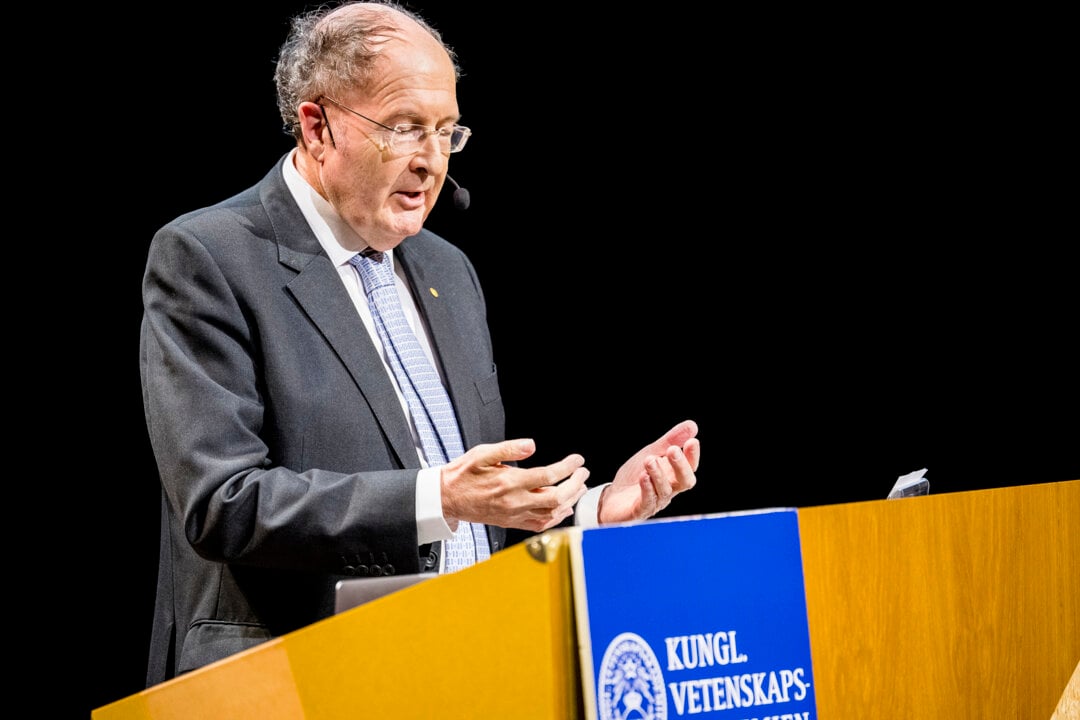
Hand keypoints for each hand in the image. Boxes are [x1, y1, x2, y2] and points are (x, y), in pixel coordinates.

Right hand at [440, 439, 589, 532]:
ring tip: (578, 488)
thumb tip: (531, 445)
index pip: (548, 476)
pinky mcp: (511, 522)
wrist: (446, 498)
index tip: (577, 460)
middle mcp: (514, 501)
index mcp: (509, 482)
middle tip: (583, 472)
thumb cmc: (462, 475)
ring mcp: (514, 515)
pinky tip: (563, 509)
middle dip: (575, 484)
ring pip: (551, 514)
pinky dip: (556, 517)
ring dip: (569, 501)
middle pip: (556, 497)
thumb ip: (509, 449)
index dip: (567, 467)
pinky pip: (540, 524)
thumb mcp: (482, 453)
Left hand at [598, 420, 699, 524]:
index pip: (689, 467)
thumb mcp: (651, 453)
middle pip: (684, 481)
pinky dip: (647, 488)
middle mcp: (668, 490)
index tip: (692, 441)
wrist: (612, 498)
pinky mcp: (640, 510)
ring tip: (649, 460)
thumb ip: (670, 441)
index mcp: (673, 476)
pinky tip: (643, 476)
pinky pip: (647, 501)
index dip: (692, 455)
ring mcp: (655, 502)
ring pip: (664, 490)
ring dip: (658, 474)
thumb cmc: (634, 476)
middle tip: (672, 450)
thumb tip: (692, 425)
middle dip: (680, 465)